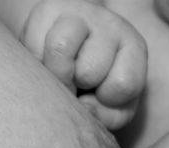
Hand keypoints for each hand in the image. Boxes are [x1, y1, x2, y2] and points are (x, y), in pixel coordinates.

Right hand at [21, 0, 147, 129]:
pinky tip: (47, 61)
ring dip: (56, 73)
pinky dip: (36, 61)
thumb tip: (83, 107)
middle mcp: (111, 24)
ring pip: (59, 49)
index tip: (102, 95)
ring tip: (63, 74)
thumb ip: (107, 116)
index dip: (106, 100)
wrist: (76, 54)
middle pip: (88, 70)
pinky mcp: (47, 9)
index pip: (123, 84)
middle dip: (78, 86)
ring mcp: (80, 12)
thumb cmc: (101, 88)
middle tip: (78, 83)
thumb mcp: (114, 109)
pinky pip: (33, 43)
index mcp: (135, 48)